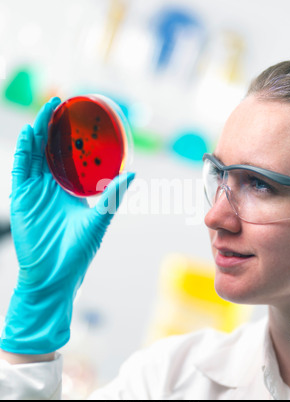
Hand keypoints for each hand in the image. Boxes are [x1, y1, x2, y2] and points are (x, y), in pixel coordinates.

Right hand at [0, 98, 134, 353]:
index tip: (78, 115)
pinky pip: (20, 169)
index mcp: (69, 189)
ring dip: (38, 132)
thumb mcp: (98, 220)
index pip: (68, 156)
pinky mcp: (21, 198)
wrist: (54, 276)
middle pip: (49, 149)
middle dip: (52, 126)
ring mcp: (35, 191)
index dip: (71, 135)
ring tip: (47, 110)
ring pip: (34, 154)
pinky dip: (23, 151)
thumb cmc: (78, 251)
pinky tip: (28, 135)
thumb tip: (134, 175)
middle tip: (61, 103)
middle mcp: (51, 186)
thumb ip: (113, 197)